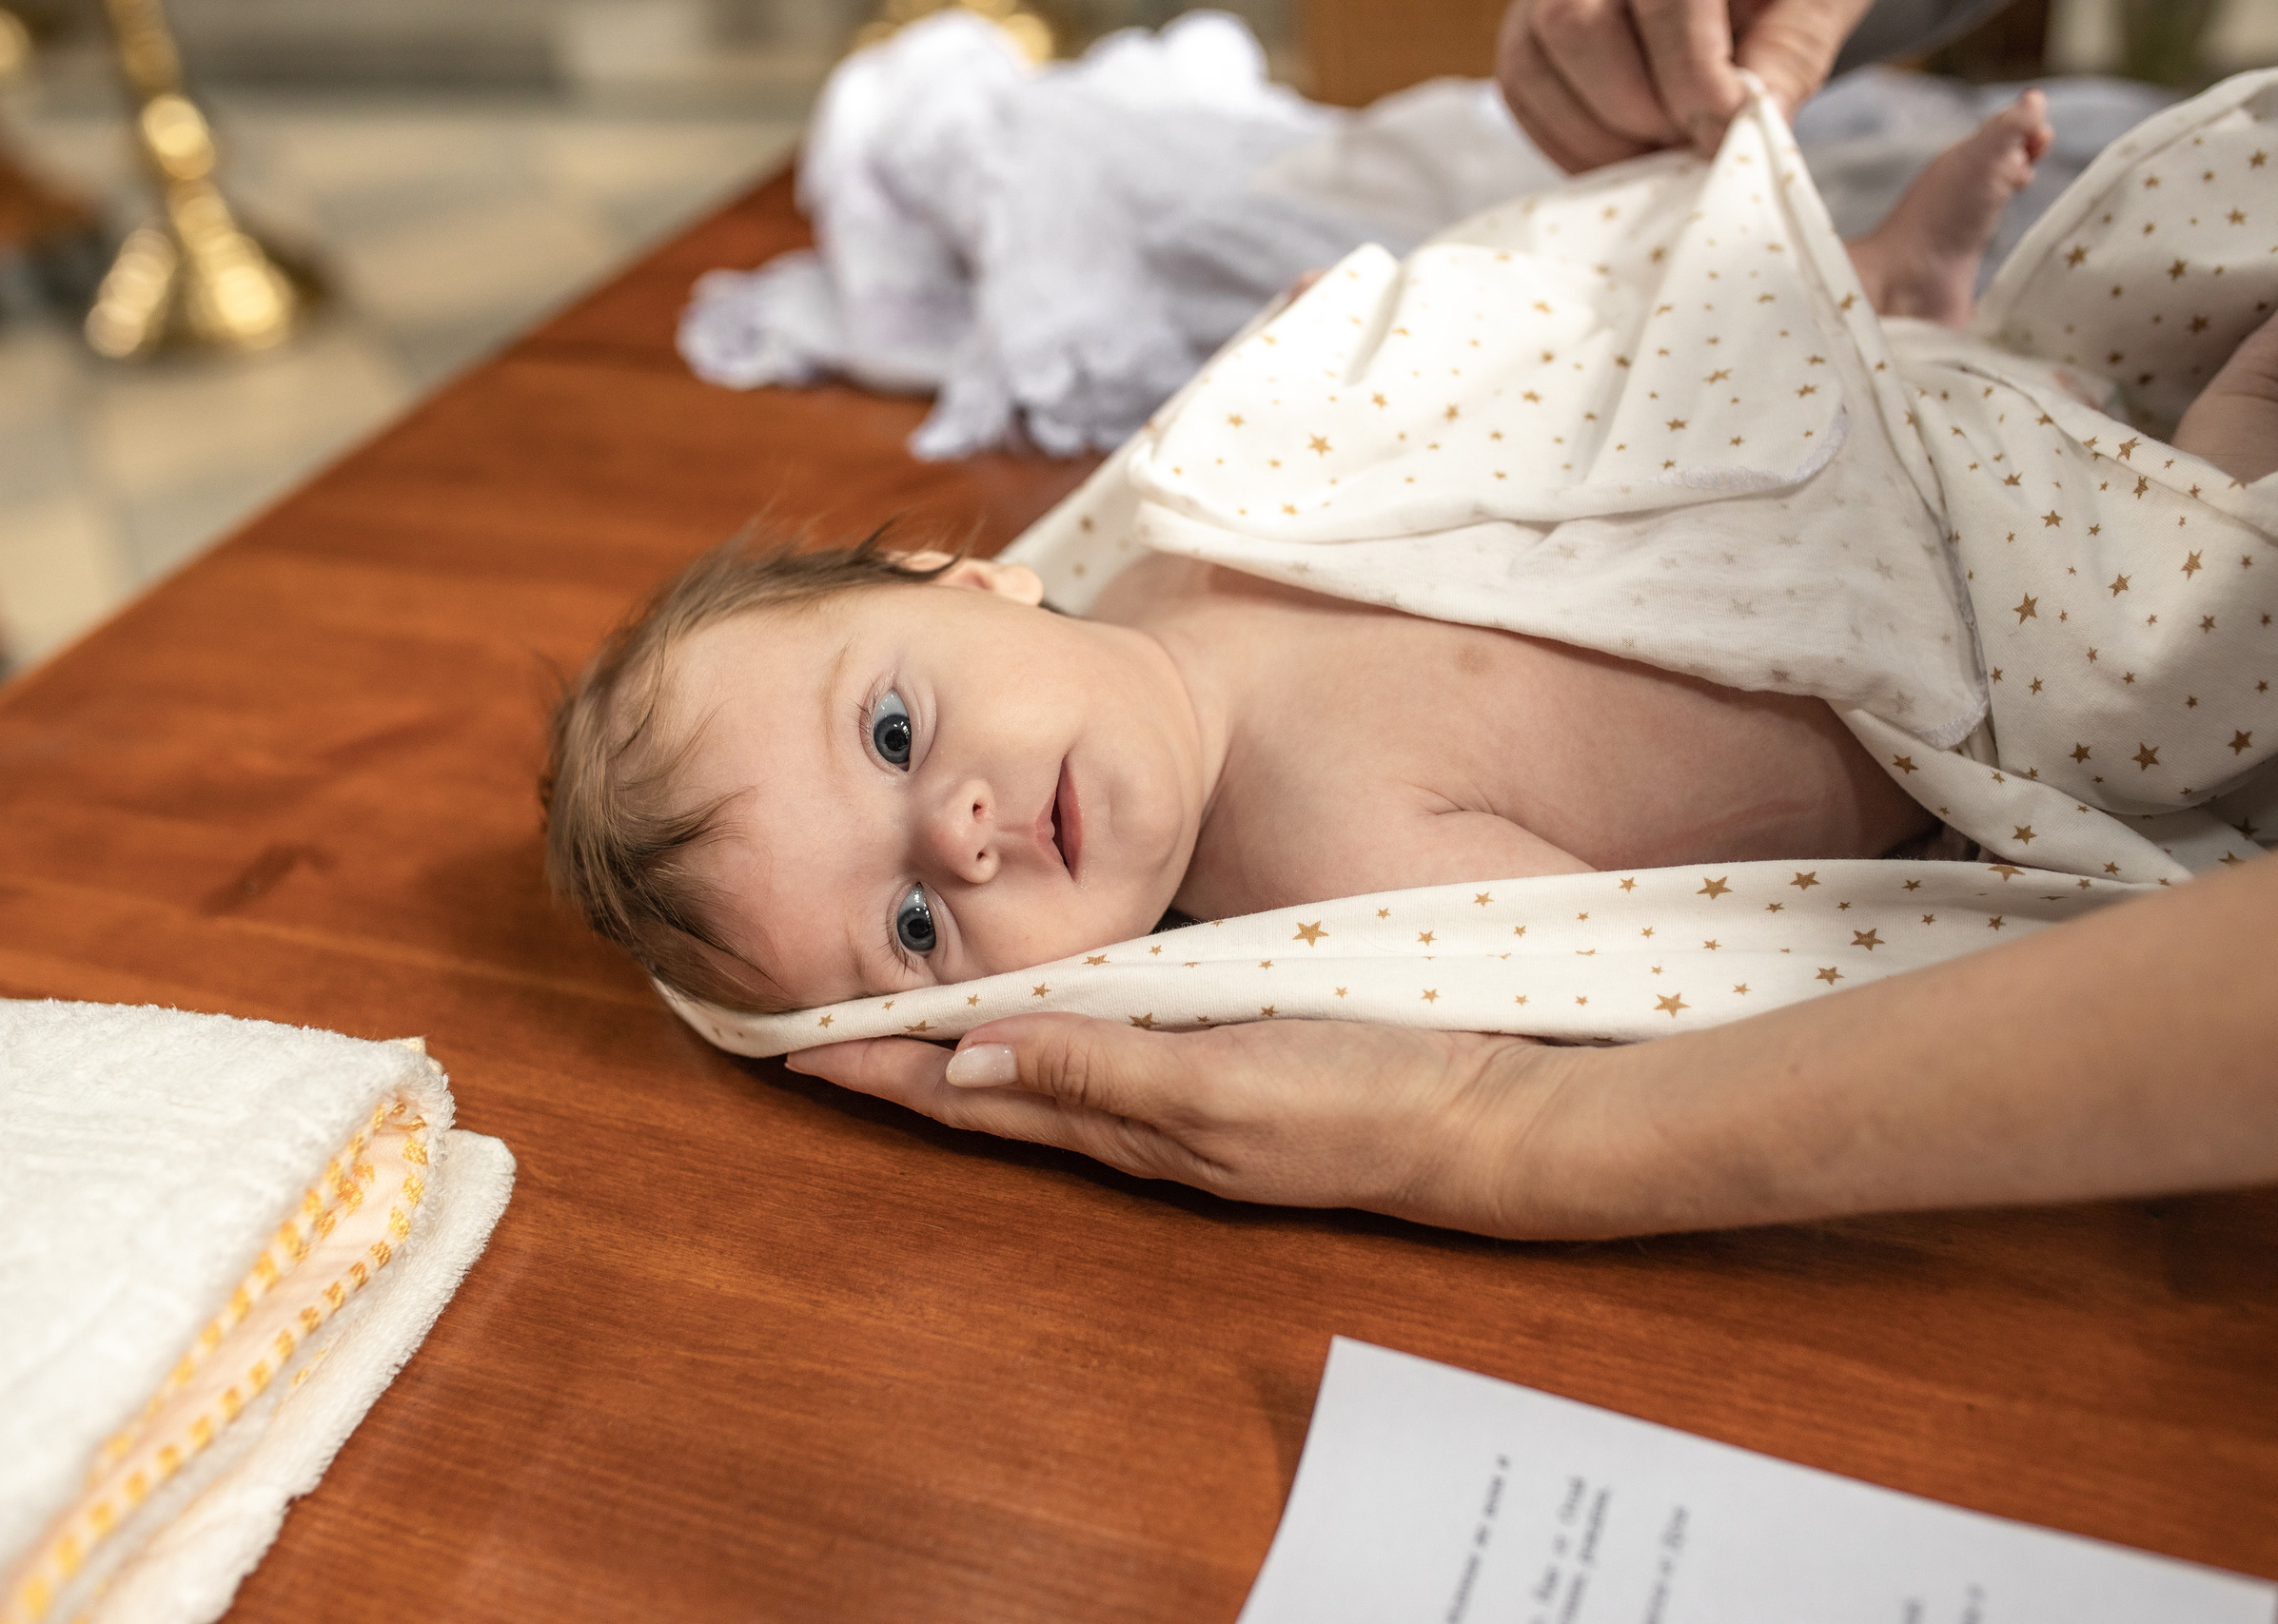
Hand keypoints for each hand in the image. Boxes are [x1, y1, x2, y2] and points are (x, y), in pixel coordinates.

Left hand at [786, 1013, 1568, 1230]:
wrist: (1483, 1115)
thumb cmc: (1359, 1102)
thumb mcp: (1220, 1087)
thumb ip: (1100, 1070)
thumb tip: (971, 1057)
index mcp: (1125, 1120)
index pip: (973, 1094)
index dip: (883, 1072)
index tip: (794, 1050)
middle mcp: (1135, 1112)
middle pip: (988, 1085)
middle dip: (895, 1064)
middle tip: (809, 1034)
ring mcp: (1177, 1092)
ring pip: (1037, 1068)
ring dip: (956, 1048)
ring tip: (886, 1023)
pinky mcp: (1220, 1060)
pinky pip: (1098, 1050)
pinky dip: (1037, 1031)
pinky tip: (1031, 1011)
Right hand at [1497, 0, 1874, 173]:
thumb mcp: (1810, 7)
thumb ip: (1788, 56)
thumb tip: (1748, 126)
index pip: (1667, 2)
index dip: (1694, 81)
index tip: (1723, 134)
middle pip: (1579, 27)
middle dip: (1641, 110)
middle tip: (1690, 142)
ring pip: (1535, 64)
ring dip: (1602, 136)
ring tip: (1661, 145)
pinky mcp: (1523, 28)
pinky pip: (1520, 92)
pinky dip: (1570, 142)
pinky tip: (1624, 148)